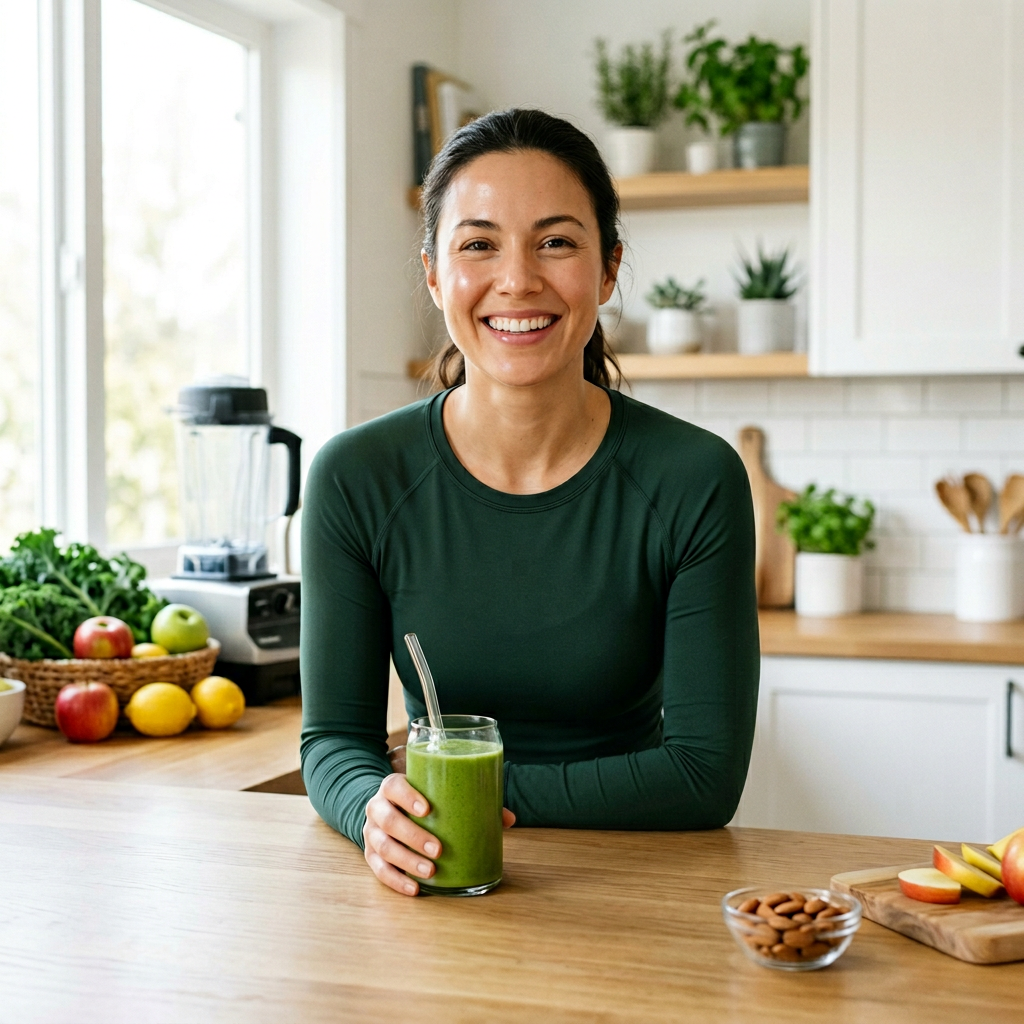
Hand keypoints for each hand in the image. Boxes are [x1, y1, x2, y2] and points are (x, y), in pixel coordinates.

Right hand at [363, 773, 516, 895]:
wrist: (386, 808)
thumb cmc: (420, 801)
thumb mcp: (437, 794)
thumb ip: (469, 802)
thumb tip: (509, 819)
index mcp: (392, 787)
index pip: (394, 787)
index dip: (408, 797)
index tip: (427, 809)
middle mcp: (377, 808)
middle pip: (388, 820)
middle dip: (413, 835)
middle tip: (438, 850)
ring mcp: (370, 833)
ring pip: (383, 847)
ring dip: (407, 861)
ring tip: (431, 871)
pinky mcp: (370, 855)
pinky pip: (379, 870)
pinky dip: (396, 881)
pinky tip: (415, 889)